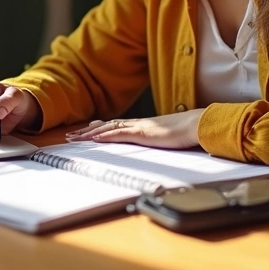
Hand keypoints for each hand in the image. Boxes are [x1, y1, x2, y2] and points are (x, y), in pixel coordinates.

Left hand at [65, 109, 205, 148]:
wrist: (197, 124)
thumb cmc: (187, 132)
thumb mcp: (168, 139)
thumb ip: (160, 141)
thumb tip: (158, 146)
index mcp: (143, 125)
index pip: (116, 125)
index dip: (99, 128)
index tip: (86, 131)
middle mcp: (137, 123)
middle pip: (106, 126)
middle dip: (87, 131)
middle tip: (70, 135)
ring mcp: (138, 127)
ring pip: (107, 129)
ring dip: (88, 134)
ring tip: (73, 138)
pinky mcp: (142, 133)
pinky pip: (118, 134)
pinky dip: (104, 136)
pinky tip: (93, 139)